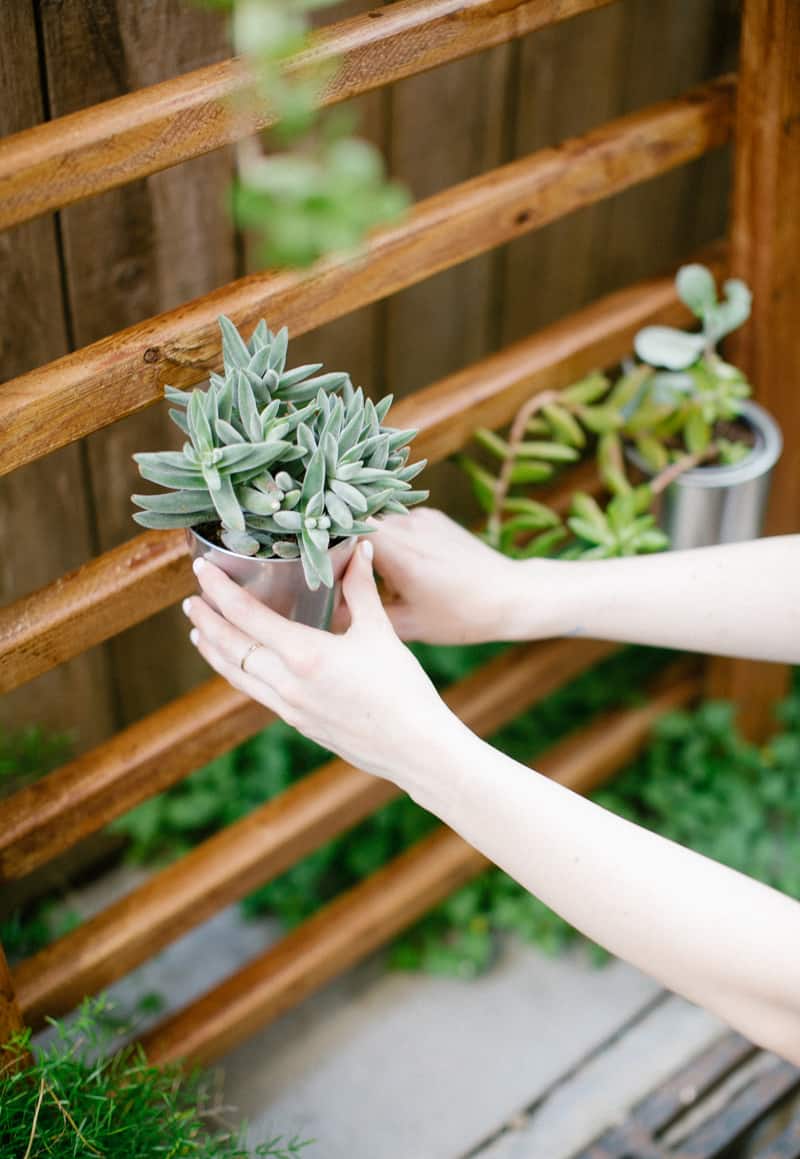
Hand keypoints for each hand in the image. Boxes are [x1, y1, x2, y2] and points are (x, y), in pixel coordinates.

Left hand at [183, 541, 465, 788]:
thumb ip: (361, 589)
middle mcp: (288, 683)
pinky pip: (256, 692)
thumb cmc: (402, 688)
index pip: (247, 616)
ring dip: (215, 651)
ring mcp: (290, 708)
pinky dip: (239, 673)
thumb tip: (361, 547)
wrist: (414, 748)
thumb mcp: (380, 632)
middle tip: (191, 599)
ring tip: (198, 633)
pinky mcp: (298, 723)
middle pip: (231, 648)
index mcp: (305, 655)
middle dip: (207, 621)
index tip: (201, 568)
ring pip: (238, 675)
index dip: (220, 590)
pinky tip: (240, 665)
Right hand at [336, 508, 518, 643]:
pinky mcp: (432, 516)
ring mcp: (422, 517)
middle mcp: (408, 526)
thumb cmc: (461, 616)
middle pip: (358, 524)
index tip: (322, 569)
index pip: (345, 532)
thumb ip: (364, 617)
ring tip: (377, 575)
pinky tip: (404, 565)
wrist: (509, 595)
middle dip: (346, 547)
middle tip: (343, 576)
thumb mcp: (410, 626)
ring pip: (377, 522)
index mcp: (401, 555)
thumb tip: (327, 616)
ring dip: (370, 544)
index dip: (328, 548)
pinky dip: (392, 541)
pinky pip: (398, 522)